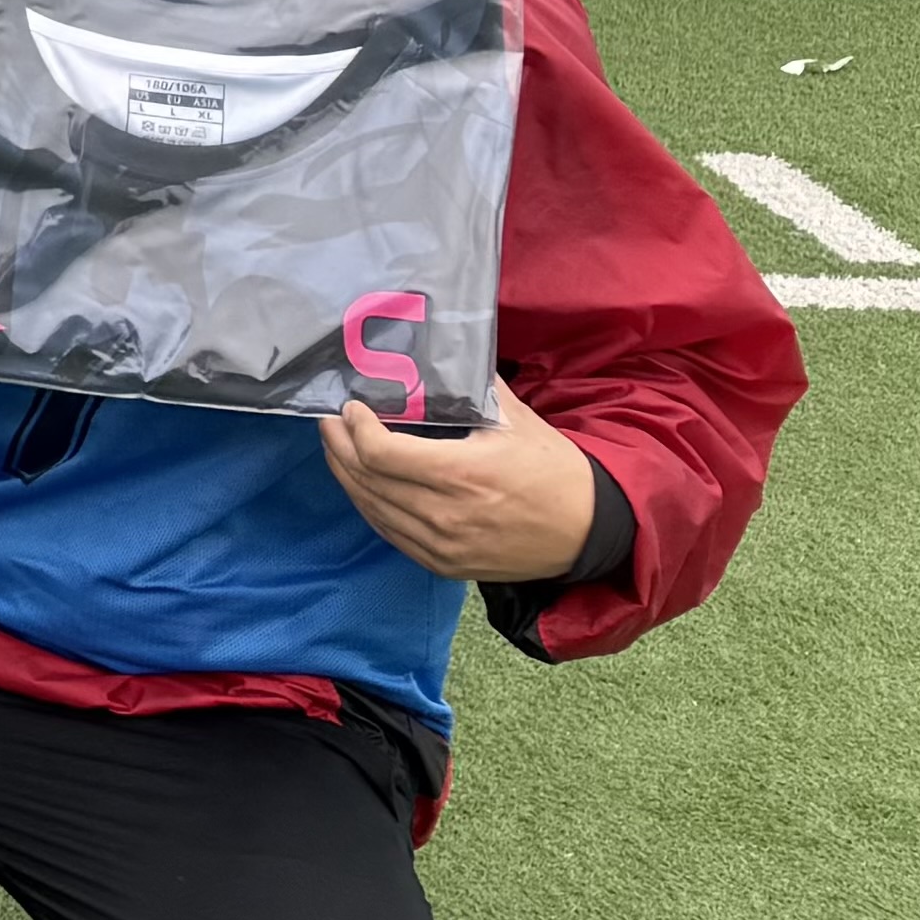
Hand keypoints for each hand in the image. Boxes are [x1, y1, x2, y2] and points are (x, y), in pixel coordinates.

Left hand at [321, 394, 599, 579]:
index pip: (381, 453)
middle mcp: (446, 514)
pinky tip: (362, 485)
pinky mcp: (444, 565)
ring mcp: (443, 545)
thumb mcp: (517, 421)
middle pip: (366, 479)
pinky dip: (369, 506)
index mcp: (463, 473)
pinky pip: (389, 533)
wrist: (589, 532)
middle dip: (339, 446)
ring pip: (371, 508)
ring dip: (347, 476)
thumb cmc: (554, 471)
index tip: (351, 407)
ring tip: (337, 448)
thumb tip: (439, 355)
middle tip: (330, 423)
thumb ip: (473, 389)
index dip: (356, 428)